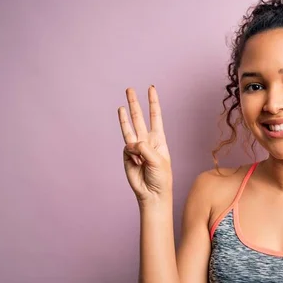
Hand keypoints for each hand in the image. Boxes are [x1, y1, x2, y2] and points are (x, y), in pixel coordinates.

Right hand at [118, 86, 171, 202]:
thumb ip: (144, 148)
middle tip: (130, 89)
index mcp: (159, 140)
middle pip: (139, 118)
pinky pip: (127, 148)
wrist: (152, 193)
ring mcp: (136, 148)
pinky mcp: (127, 156)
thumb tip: (131, 143)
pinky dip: (132, 153)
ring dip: (125, 117)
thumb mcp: (158, 161)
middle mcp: (147, 141)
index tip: (151, 88)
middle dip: (135, 104)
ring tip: (122, 105)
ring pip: (129, 129)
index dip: (153, 103)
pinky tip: (137, 161)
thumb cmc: (161, 178)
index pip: (156, 117)